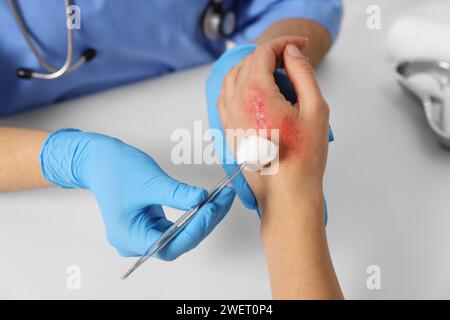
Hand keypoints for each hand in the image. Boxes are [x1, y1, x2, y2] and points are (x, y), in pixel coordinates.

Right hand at [40, 129, 235, 259]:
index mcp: (128, 236)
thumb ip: (177, 194)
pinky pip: (178, 225)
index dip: (194, 231)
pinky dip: (194, 214)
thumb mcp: (150, 181)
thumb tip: (203, 200)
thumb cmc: (116, 169)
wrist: (99, 159)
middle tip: (224, 200)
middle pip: (178, 242)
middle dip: (204, 222)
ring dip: (203, 218)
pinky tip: (209, 201)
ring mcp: (144, 233)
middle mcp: (135, 241)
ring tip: (222, 198)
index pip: (168, 246)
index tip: (212, 209)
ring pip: (181, 234)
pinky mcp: (151, 223)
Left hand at [218, 37, 329, 209]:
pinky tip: (259, 93)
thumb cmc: (302, 158)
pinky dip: (241, 85)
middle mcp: (236, 103)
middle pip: (248, 62)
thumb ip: (303, 74)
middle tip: (294, 61)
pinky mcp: (228, 129)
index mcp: (256, 94)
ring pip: (234, 77)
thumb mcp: (315, 109)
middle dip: (272, 55)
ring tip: (279, 77)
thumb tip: (292, 54)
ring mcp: (229, 117)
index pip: (263, 53)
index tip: (300, 45)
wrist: (286, 193)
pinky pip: (227, 96)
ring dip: (255, 69)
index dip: (284, 43)